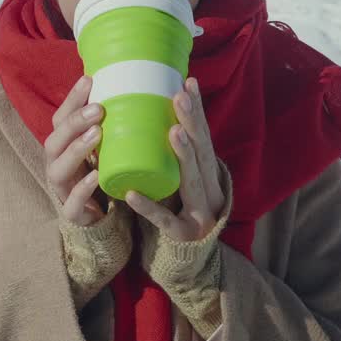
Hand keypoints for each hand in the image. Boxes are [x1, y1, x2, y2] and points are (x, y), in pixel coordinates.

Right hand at [44, 75, 105, 225]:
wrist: (101, 220)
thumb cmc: (102, 176)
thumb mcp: (104, 149)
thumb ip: (109, 126)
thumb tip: (135, 89)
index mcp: (63, 148)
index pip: (60, 119)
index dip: (72, 100)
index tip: (89, 80)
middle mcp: (57, 165)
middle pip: (54, 140)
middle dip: (74, 123)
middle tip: (98, 109)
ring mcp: (62, 190)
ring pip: (57, 169)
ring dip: (76, 149)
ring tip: (97, 134)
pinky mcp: (72, 214)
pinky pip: (71, 202)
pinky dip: (82, 189)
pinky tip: (95, 176)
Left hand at [125, 77, 226, 241]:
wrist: (193, 257)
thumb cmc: (183, 206)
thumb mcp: (184, 177)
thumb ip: (175, 152)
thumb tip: (153, 109)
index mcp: (207, 173)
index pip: (204, 137)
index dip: (198, 111)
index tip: (188, 82)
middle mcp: (209, 188)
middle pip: (203, 153)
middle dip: (192, 124)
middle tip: (180, 97)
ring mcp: (198, 211)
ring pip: (192, 182)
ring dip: (184, 156)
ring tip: (172, 132)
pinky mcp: (182, 234)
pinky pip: (164, 220)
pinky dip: (149, 207)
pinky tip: (132, 194)